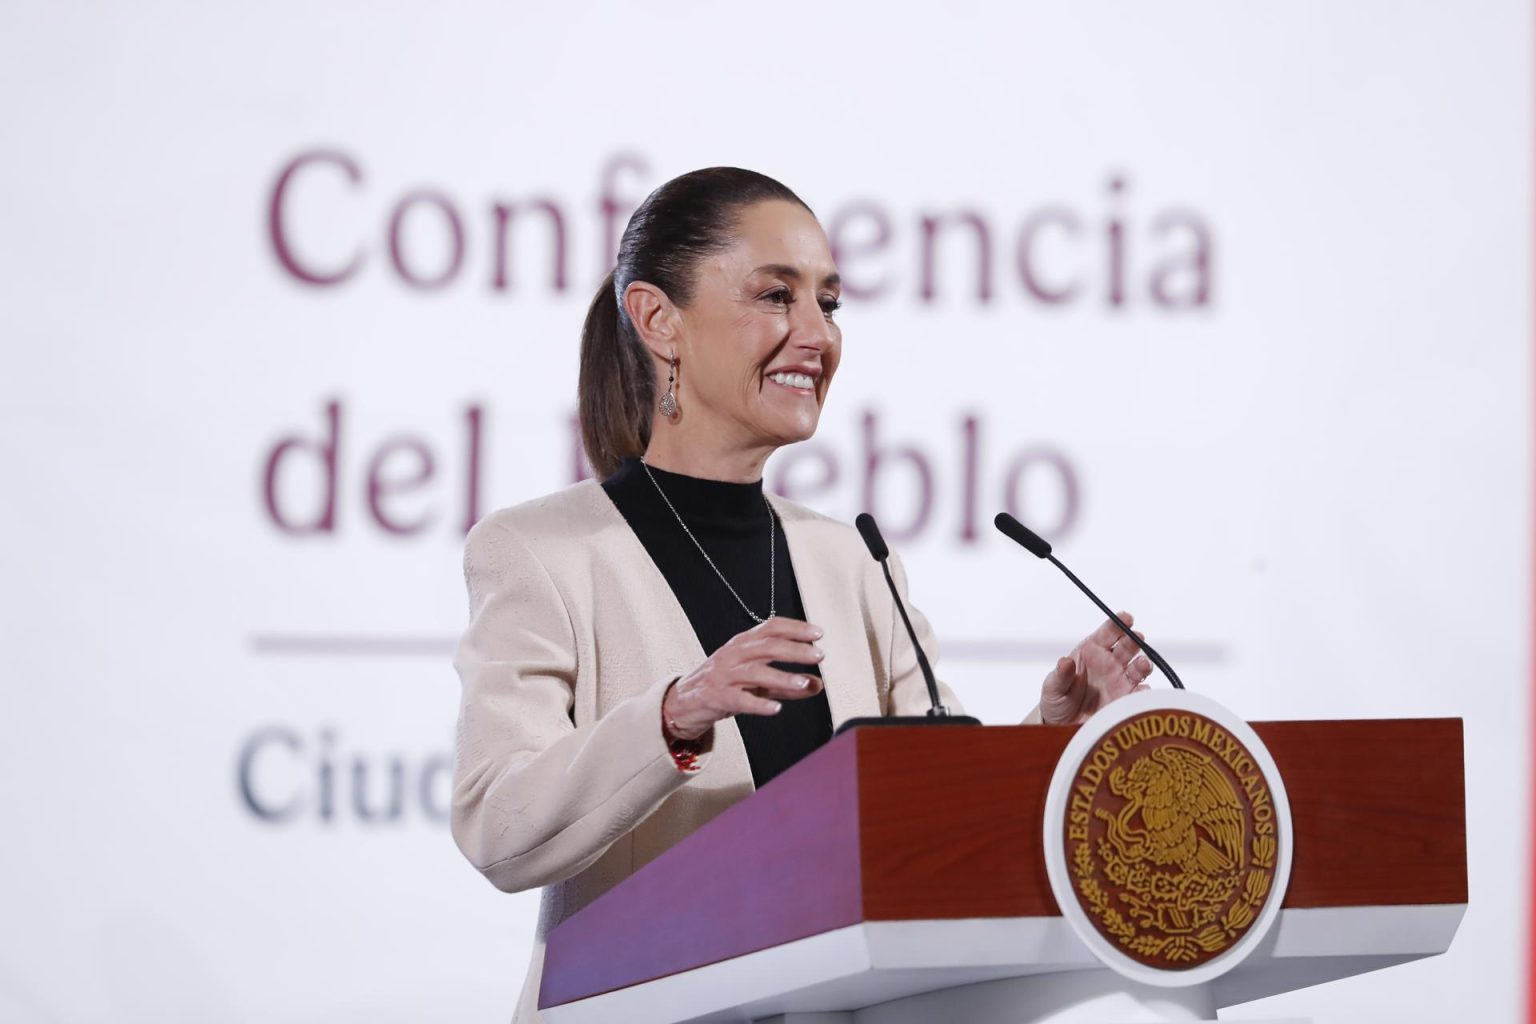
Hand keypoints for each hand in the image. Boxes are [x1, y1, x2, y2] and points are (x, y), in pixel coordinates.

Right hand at [662, 617, 825, 740]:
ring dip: (782, 676)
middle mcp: (734, 654)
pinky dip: (758, 704)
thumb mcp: (757, 681)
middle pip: (767, 646)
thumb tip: (816, 684)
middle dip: (795, 649)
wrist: (683, 701)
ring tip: (803, 682)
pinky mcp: (716, 696)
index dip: (795, 628)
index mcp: (743, 643)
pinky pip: (739, 699)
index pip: (771, 627)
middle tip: (818, 655)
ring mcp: (724, 675)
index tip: (818, 634)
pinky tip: (775, 708)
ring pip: (755, 672)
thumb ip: (786, 683)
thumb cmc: (722, 684)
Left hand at [1038, 611, 1152, 724]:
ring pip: (1138, 668)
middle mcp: (1109, 663)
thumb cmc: (1056, 700)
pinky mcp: (1125, 700)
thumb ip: (1060, 675)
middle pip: (1127, 647)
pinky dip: (1143, 691)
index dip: (1117, 623)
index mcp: (1090, 651)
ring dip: (1143, 664)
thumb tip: (1065, 662)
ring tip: (1142, 665)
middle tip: (1137, 638)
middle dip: (1134, 640)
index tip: (1126, 618)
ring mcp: (1119, 681)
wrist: (1062, 727)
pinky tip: (1140, 690)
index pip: (1107, 633)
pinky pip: (1139, 693)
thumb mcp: (1052, 688)